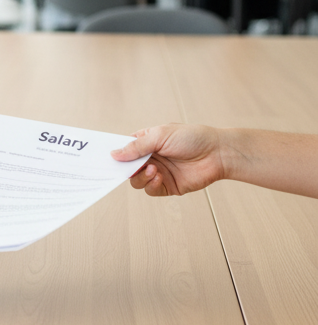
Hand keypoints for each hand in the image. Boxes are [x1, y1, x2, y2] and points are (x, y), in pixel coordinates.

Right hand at [111, 124, 225, 196]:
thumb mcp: (160, 135)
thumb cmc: (193, 138)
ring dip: (140, 176)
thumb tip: (115, 154)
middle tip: (127, 167)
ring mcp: (158, 172)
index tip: (107, 158)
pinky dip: (150, 184)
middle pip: (127, 167)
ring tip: (152, 169)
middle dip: (124, 168)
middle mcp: (150, 158)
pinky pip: (150, 189)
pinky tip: (158, 176)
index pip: (124, 149)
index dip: (115, 153)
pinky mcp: (167, 186)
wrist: (218, 153)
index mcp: (146, 142)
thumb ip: (137, 146)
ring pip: (136, 180)